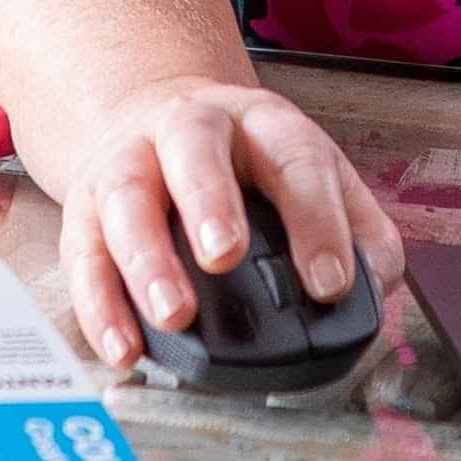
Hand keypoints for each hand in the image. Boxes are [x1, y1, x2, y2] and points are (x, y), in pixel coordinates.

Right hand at [55, 76, 404, 371]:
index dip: (316, 221)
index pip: (296, 161)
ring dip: (147, 259)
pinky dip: (99, 306)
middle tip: (224, 256)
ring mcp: (128, 164)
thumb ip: (356, 223)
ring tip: (173, 315)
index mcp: (261, 123)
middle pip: (193, 151)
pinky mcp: (84, 210)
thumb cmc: (242, 159)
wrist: (149, 114)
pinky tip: (122, 347)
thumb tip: (377, 283)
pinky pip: (82, 256)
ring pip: (127, 201)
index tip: (330, 282)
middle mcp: (187, 130)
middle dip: (209, 202)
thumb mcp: (306, 168)